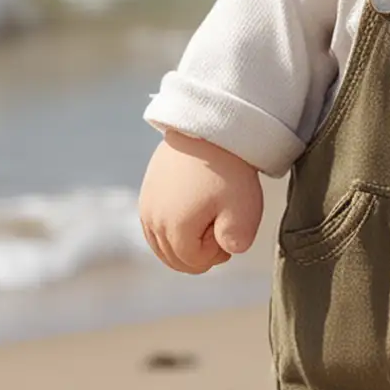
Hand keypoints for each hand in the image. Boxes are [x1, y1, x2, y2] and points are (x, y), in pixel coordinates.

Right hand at [138, 130, 264, 274]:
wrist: (209, 128)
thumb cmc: (229, 169)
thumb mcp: (243, 208)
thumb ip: (236, 241)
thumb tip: (227, 252)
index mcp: (173, 228)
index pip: (194, 261)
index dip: (217, 253)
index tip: (231, 230)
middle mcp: (152, 220)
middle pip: (175, 257)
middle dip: (199, 252)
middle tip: (222, 230)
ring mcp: (145, 205)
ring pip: (161, 245)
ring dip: (184, 242)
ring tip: (209, 221)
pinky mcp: (146, 192)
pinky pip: (154, 227)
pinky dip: (171, 230)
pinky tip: (192, 214)